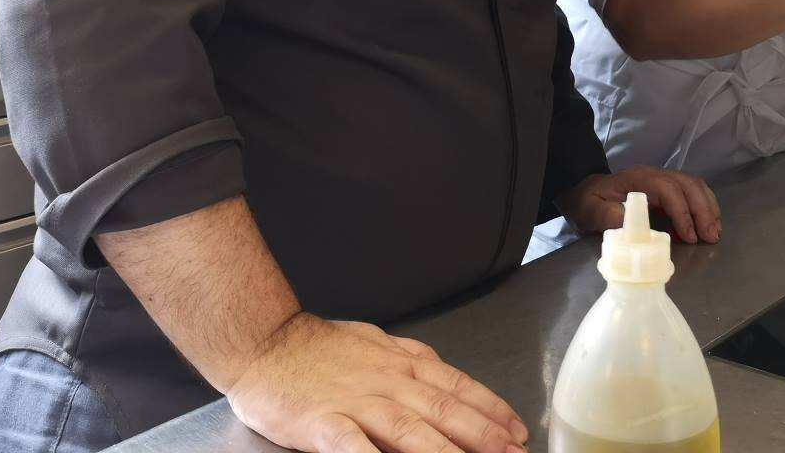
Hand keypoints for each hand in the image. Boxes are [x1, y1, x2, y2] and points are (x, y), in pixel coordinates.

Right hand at [228, 313, 527, 452]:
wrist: (266, 341)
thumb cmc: (320, 348)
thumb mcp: (377, 342)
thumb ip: (412, 360)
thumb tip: (446, 374)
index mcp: (402, 364)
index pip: (457, 387)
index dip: (492, 410)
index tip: (518, 430)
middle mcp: (387, 382)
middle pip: (444, 412)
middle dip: (484, 437)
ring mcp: (356, 403)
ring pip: (409, 430)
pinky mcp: (322, 424)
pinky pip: (352, 447)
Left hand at [556, 167, 720, 244]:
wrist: (586, 192)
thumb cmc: (590, 201)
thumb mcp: (591, 210)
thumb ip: (609, 215)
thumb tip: (632, 222)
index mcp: (638, 179)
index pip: (668, 189)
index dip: (681, 211)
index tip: (689, 236)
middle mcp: (654, 175)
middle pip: (687, 184)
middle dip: (702, 210)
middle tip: (710, 237)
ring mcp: (663, 180)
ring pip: (694, 185)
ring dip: (708, 207)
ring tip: (714, 232)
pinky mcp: (668, 190)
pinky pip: (693, 192)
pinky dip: (705, 206)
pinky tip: (708, 224)